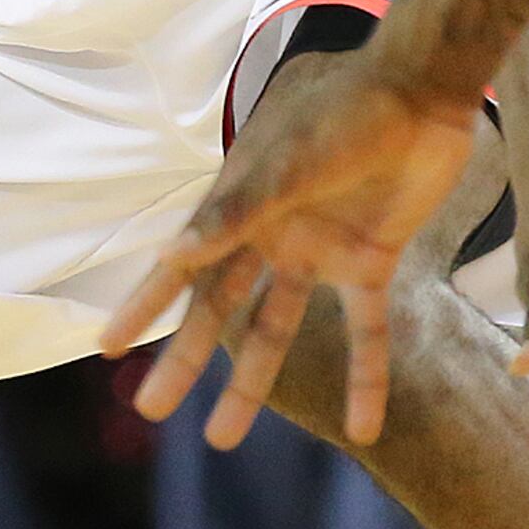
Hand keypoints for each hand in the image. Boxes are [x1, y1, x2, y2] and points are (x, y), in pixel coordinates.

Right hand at [100, 52, 479, 449]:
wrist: (420, 91)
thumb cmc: (342, 113)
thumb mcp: (285, 162)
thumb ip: (235, 213)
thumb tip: (172, 255)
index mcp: (239, 205)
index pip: (183, 267)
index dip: (145, 304)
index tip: (108, 346)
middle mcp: (270, 234)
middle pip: (219, 309)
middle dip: (186, 358)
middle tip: (151, 409)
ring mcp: (319, 250)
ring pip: (276, 330)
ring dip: (252, 382)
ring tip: (221, 437)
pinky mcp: (370, 261)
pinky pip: (364, 332)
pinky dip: (366, 379)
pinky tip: (363, 428)